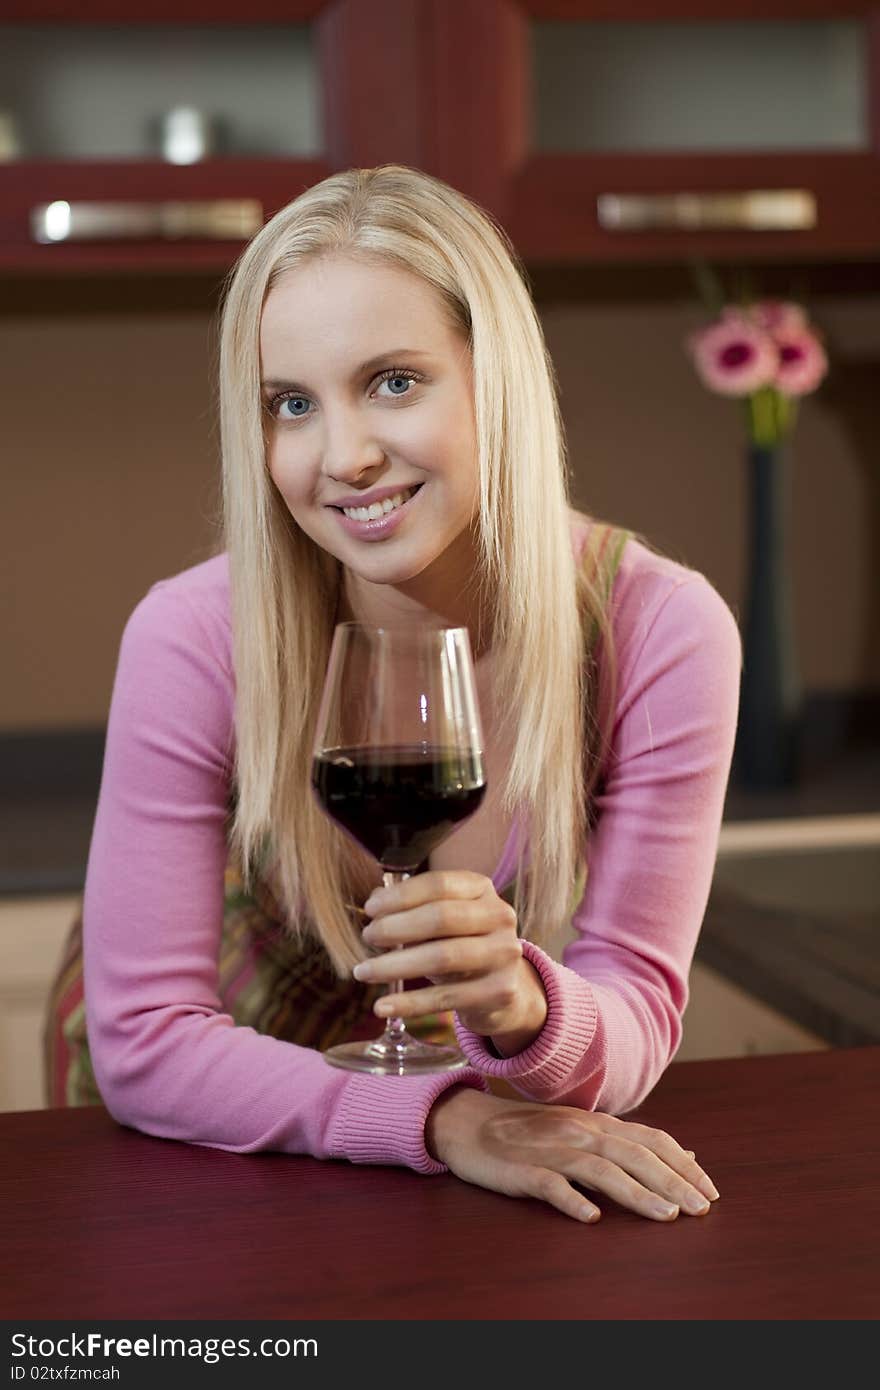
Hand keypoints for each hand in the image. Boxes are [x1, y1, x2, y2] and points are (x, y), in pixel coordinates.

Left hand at [353, 870, 546, 1045]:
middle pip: (441, 918)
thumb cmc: (461, 944)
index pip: (439, 884)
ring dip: (395, 965)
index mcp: (482, 889)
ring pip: (442, 957)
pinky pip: (447, 998)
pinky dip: (410, 1003)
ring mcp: (505, 954)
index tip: (369, 909)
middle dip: (396, 927)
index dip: (400, 896)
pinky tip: (381, 1006)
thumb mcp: (443, 921)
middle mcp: (500, 916)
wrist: (505, 989)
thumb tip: (375, 898)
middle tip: (367, 937)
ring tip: (363, 972)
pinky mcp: (501, 991)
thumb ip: (412, 906)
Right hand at [426, 1087, 720, 1223]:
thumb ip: (631, 1142)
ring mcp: (550, 1150)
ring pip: (600, 1170)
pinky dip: (572, 1199)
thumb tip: (685, 1152)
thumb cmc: (531, 1133)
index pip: (650, 1139)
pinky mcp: (522, 1170)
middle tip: (700, 1210)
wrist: (469, 1125)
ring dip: (636, 1193)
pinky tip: (592, 1218)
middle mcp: (578, 1131)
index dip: (683, 1164)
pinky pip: (550, 1185)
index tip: (710, 1191)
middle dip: (672, 1182)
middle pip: (633, 1155)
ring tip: (665, 1216)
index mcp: (596, 1122)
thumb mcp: (583, 1130)